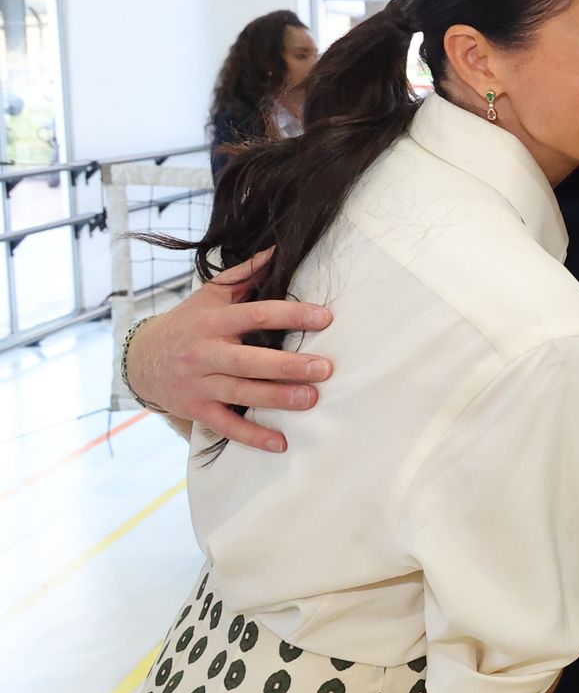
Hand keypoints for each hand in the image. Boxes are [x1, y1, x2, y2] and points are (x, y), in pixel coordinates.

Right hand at [127, 248, 332, 452]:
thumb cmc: (188, 324)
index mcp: (213, 322)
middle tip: (323, 368)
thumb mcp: (210, 296)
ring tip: (310, 399)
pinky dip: (252, 436)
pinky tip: (280, 443)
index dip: (291, 315)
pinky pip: (227, 426)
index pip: (256, 315)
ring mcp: (200, 384)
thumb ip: (244, 275)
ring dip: (277, 398)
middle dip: (288, 365)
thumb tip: (278, 250)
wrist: (139, 359)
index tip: (325, 318)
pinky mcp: (196, 410)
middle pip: (249, 360)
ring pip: (241, 393)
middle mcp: (205, 353)